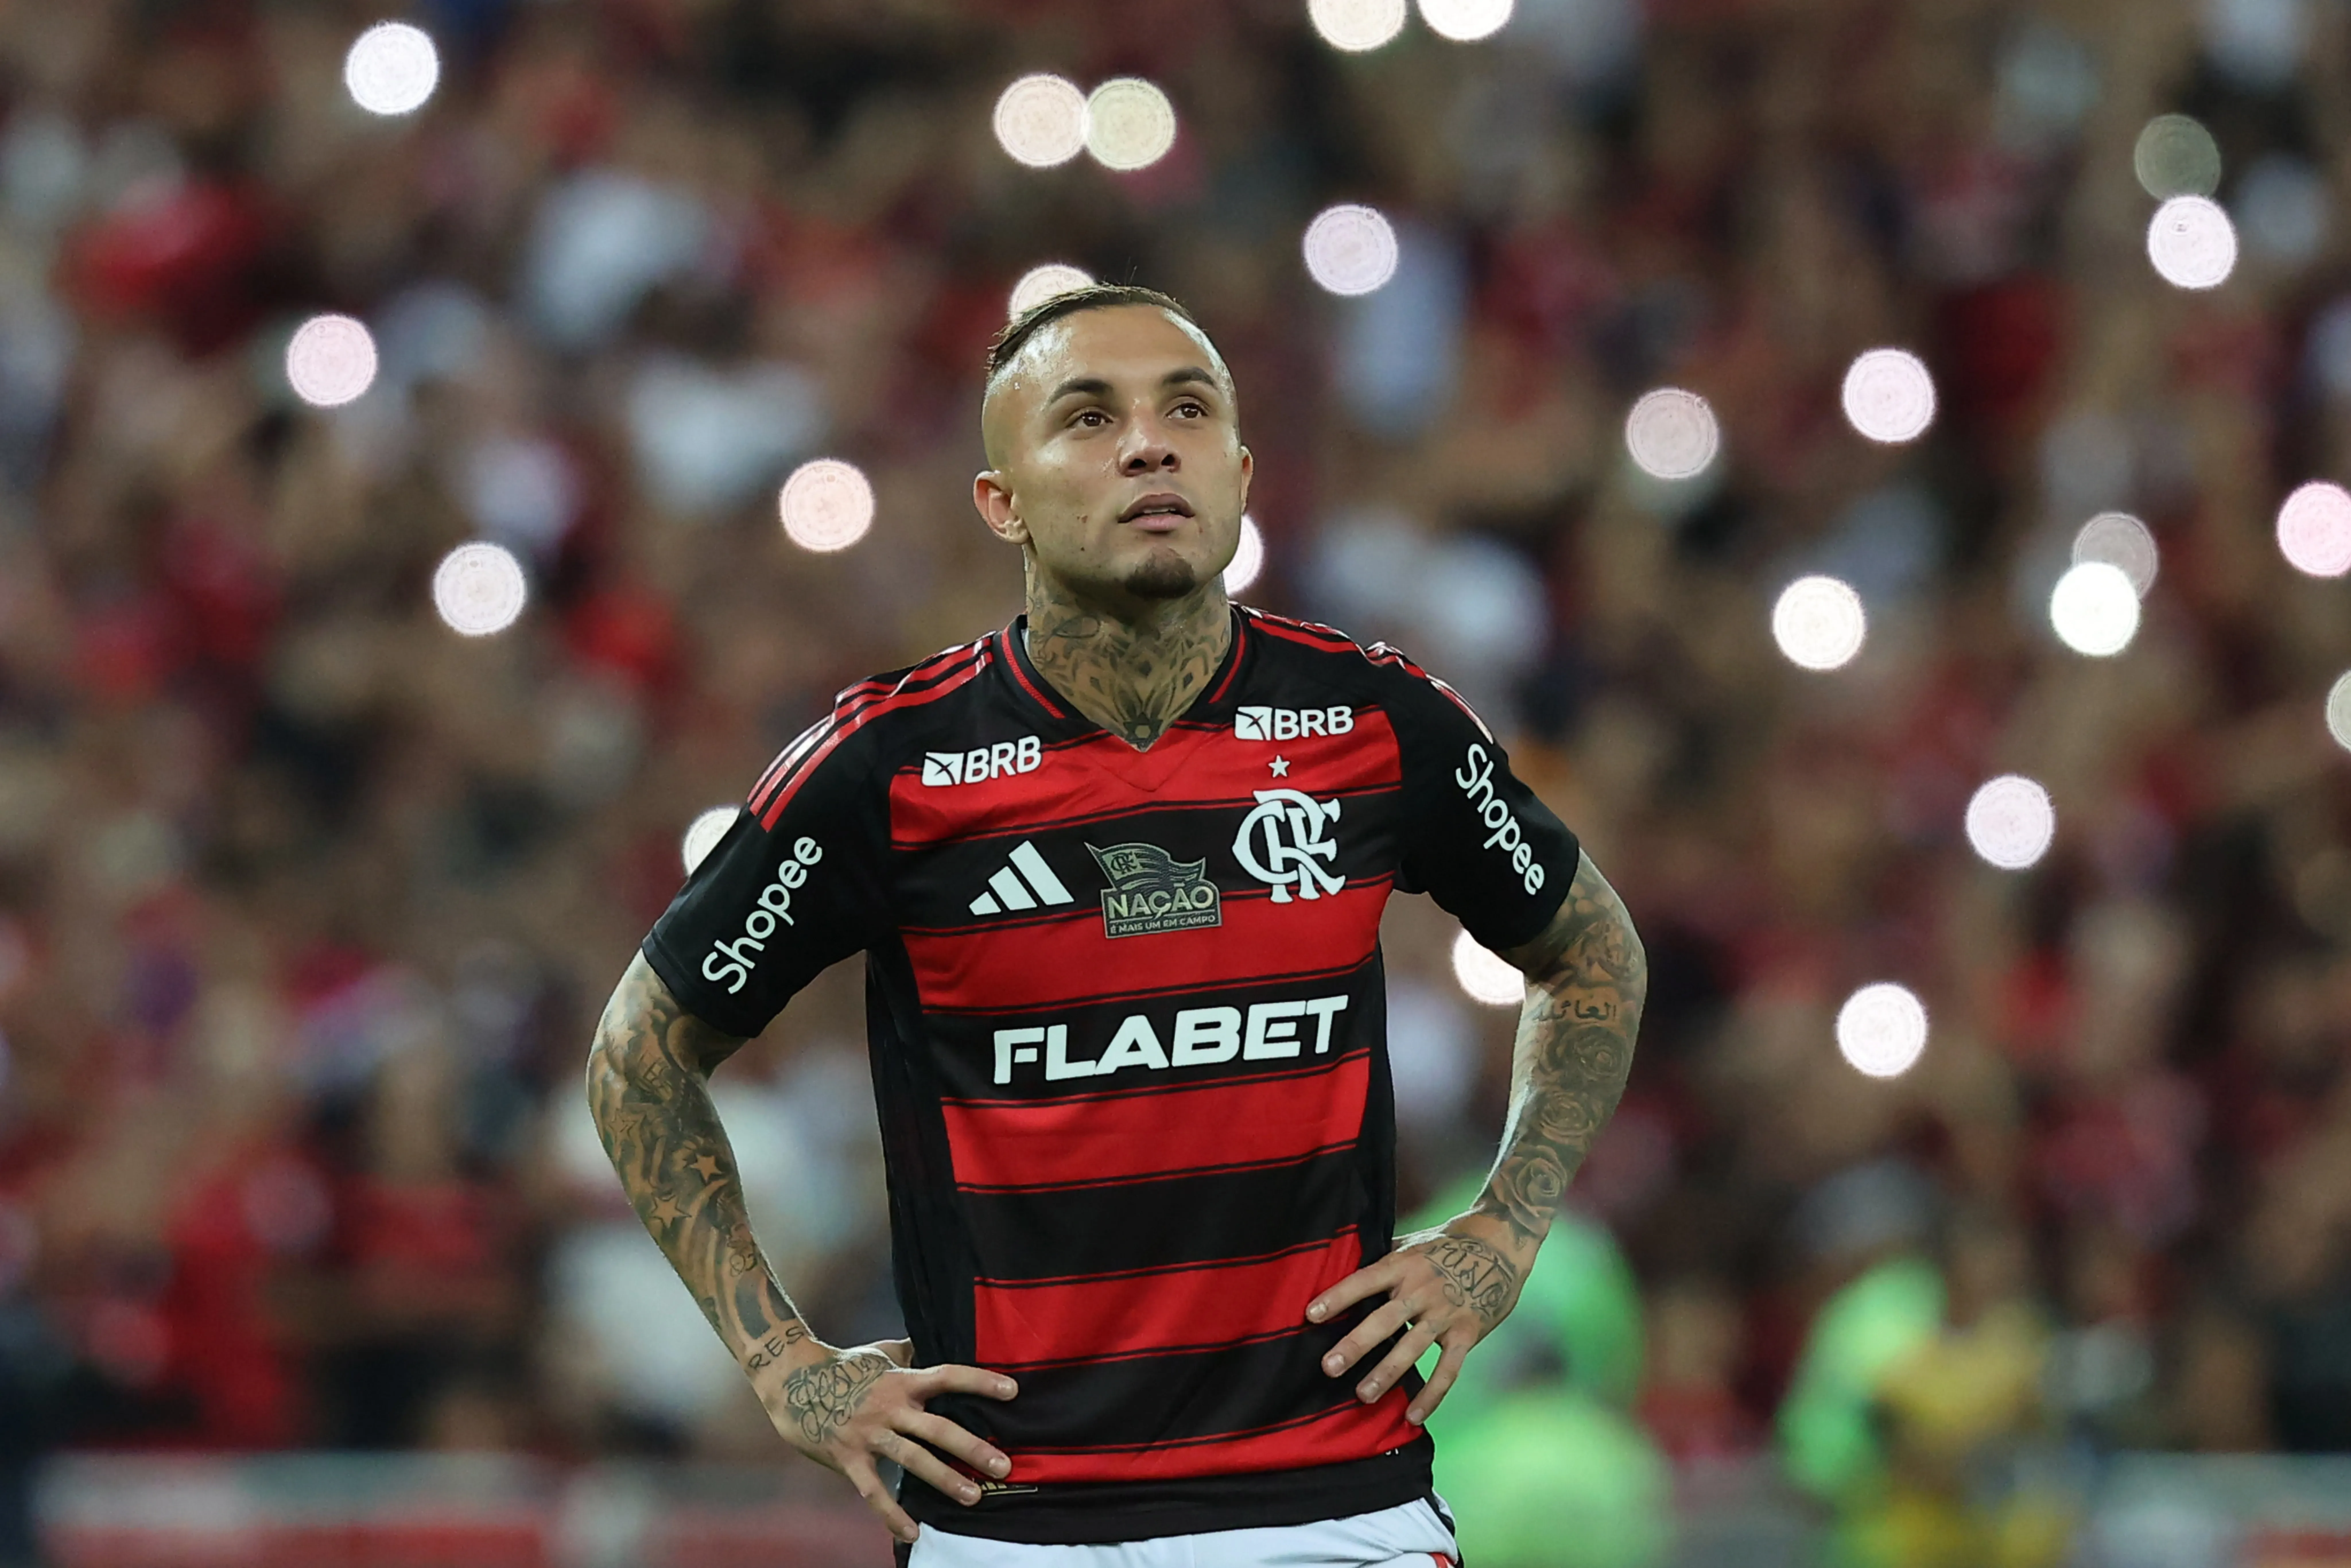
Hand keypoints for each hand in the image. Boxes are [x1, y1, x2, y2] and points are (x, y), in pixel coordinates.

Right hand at [753, 1337, 1019, 1543]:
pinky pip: (872, 1490)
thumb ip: (912, 1352)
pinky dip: (891, 1514)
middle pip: (937, 1427)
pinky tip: (912, 1532)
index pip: (948, 1376)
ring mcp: (869, 1434)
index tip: (1013, 1391)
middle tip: (1004, 1465)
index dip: (980, 1381)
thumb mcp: (882, 1352)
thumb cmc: (843, 1364)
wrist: (790, 1378)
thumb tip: (937, 1338)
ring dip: (944, 1479)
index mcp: (902, 1380)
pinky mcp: (847, 1457)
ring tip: (973, 1497)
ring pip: (912, 1459)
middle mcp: (890, 1407)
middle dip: (971, 1448)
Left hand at [1304, 1222, 1527, 1425]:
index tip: (1310, 1315)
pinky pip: (1448, 1369)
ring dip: (1386, 1374)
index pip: (1364, 1281)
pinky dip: (1431, 1395)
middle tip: (1329, 1366)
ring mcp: (1445, 1313)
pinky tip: (1412, 1416)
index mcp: (1403, 1264)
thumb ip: (1383, 1259)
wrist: (1500, 1244)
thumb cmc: (1445, 1243)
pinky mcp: (1467, 1333)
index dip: (1338, 1297)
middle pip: (1384, 1320)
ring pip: (1412, 1348)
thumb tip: (1341, 1262)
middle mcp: (1421, 1289)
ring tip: (1362, 1395)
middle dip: (1356, 1344)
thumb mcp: (1411, 1243)